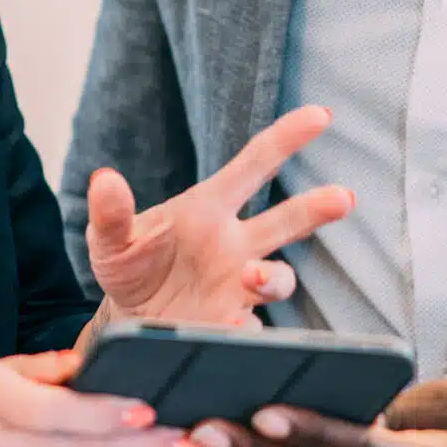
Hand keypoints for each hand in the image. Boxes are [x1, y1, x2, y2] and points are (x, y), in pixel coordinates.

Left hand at [85, 107, 351, 326]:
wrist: (126, 319)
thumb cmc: (128, 264)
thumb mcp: (110, 237)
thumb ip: (111, 211)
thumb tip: (103, 179)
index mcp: (210, 208)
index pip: (255, 164)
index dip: (287, 138)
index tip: (320, 115)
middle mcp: (235, 244)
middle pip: (286, 221)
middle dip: (316, 209)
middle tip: (343, 198)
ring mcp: (237, 286)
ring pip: (276, 278)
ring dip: (272, 277)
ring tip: (252, 278)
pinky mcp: (230, 325)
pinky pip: (250, 329)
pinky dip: (244, 330)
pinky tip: (232, 329)